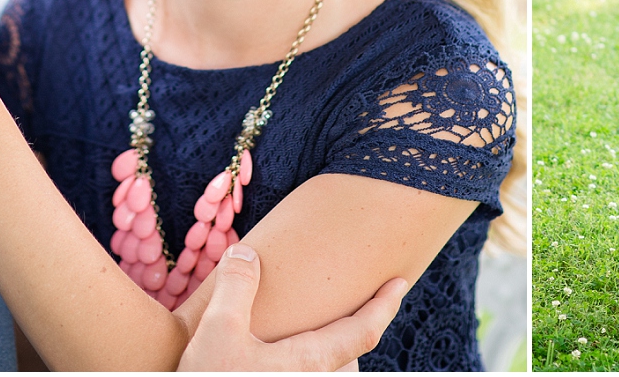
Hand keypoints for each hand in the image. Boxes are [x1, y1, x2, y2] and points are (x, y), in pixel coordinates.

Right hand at [179, 244, 407, 371]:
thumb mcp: (218, 332)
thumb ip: (237, 287)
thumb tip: (246, 253)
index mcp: (308, 363)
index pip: (363, 332)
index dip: (385, 306)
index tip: (400, 283)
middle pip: (350, 357)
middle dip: (354, 333)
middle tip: (360, 306)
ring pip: (330, 372)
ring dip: (333, 355)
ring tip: (320, 334)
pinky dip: (311, 366)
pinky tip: (279, 358)